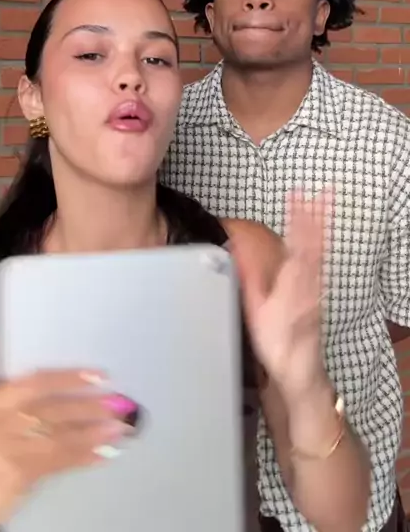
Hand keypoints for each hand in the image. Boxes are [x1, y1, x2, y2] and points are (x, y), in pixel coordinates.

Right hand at [0, 370, 132, 531]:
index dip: (69, 377)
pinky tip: (102, 453)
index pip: (35, 382)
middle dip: (87, 406)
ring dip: (91, 433)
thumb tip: (80, 392)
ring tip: (118, 428)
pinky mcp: (14, 476)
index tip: (98, 375)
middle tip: (118, 402)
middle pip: (50, 410)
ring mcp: (3, 451)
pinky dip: (82, 457)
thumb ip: (25, 403)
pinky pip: (56, 463)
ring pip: (56, 437)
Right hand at [232, 192, 329, 403]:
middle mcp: (308, 281)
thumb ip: (248, 277)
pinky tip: (321, 234)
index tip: (297, 196)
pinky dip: (322, 243)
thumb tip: (235, 249)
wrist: (298, 369)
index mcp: (291, 282)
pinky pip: (321, 262)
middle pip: (314, 241)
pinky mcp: (318, 292)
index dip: (298, 217)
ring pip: (320, 250)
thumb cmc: (276, 343)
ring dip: (322, 224)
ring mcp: (316, 286)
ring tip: (324, 203)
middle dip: (316, 214)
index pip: (296, 242)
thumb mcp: (254, 310)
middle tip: (320, 191)